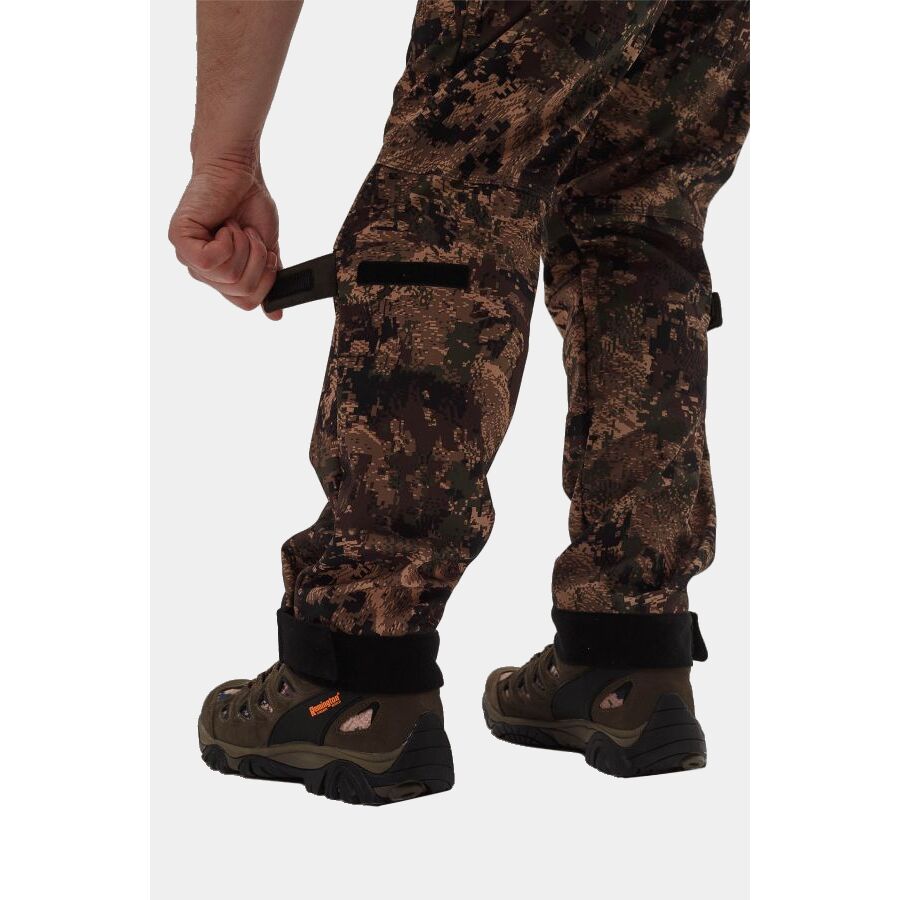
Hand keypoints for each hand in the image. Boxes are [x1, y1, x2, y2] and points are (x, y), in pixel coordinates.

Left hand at [169, 158, 282, 319]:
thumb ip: (270, 281)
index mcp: (222, 276)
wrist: (239, 172)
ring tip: (236, 226)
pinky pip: (211, 261)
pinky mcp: (180, 240)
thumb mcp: (267, 249)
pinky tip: (224, 225)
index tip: (268, 254)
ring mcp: (189, 257)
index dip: (265, 282)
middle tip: (250, 234)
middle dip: (257, 261)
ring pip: (228, 277)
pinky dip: (228, 242)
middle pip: (240, 292)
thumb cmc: (250, 204)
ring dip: (244, 246)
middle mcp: (202, 271)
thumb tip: (275, 314)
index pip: (246, 303)